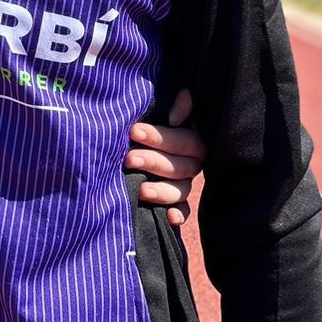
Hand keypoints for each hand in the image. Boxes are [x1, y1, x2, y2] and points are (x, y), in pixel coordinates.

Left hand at [128, 88, 204, 226]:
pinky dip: (178, 215)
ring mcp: (184, 183)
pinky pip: (183, 210)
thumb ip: (174, 103)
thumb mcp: (159, 107)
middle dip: (153, 162)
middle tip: (129, 159)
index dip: (160, 137)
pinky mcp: (176, 201)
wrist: (132, 137)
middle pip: (181, 167)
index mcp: (192, 139)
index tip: (133, 130)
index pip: (183, 141)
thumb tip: (178, 110)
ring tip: (141, 190)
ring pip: (181, 190)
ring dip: (162, 191)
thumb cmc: (148, 118)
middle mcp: (191, 163)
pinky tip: (169, 217)